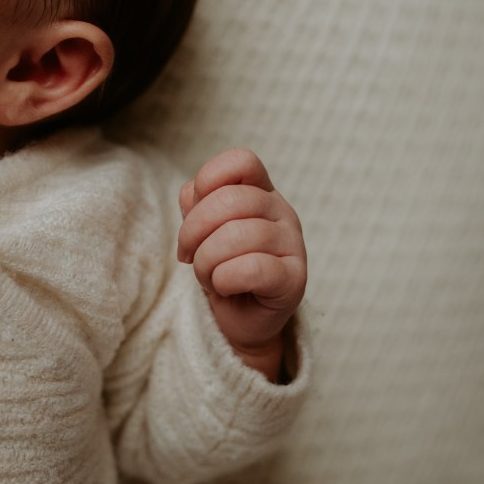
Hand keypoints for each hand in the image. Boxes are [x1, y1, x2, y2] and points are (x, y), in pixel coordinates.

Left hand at [177, 148, 306, 381]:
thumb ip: (197, 206)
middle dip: (195, 230)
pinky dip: (226, 279)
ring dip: (208, 261)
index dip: (209, 180)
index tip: (194, 211)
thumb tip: (191, 193)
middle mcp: (282, 213)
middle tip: (189, 255)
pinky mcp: (294, 280)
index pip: (242, 161)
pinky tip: (224, 287)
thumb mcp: (203, 234)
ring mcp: (293, 245)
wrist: (242, 322)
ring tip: (208, 276)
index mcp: (262, 193)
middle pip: (233, 199)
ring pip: (239, 235)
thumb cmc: (224, 271)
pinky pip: (253, 268)